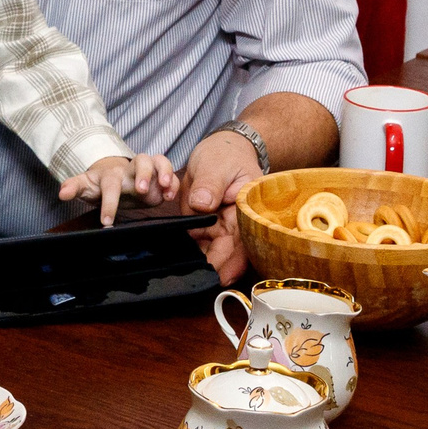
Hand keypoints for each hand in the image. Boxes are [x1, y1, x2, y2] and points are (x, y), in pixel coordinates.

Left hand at [58, 151, 178, 225]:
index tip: (106, 221)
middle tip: (141, 191)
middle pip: (141, 161)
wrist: (115, 178)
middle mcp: (131, 169)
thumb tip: (62, 193)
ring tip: (165, 188)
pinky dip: (173, 182)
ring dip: (164, 172)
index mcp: (112, 174)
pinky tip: (170, 196)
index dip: (109, 203)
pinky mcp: (160, 176)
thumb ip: (74, 187)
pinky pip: (170, 173)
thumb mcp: (86, 185)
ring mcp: (147, 170)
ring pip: (159, 160)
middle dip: (143, 174)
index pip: (110, 185)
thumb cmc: (101, 183)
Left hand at [182, 128, 260, 284]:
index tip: (220, 276)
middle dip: (214, 267)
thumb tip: (202, 205)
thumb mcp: (217, 164)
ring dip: (201, 262)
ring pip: (212, 250)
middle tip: (197, 280)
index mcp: (246, 209)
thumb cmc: (226, 154)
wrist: (220, 148)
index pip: (243, 241)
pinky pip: (199, 242)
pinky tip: (180, 262)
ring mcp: (220, 224)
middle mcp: (236, 222)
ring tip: (185, 274)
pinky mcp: (205, 223)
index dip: (233, 262)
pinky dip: (191, 251)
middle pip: (227, 251)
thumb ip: (210, 185)